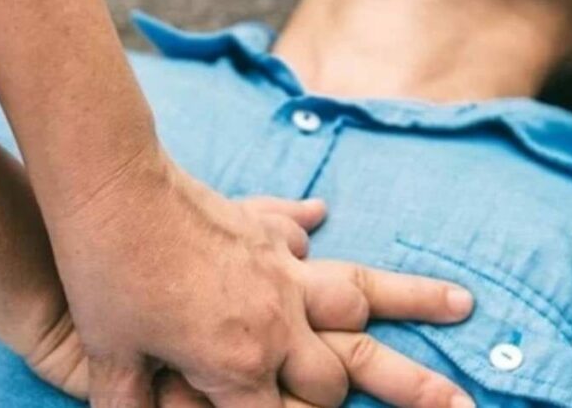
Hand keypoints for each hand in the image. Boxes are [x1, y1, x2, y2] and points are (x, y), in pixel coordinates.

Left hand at [37, 152, 474, 406]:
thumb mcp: (111, 357)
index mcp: (238, 363)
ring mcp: (278, 270)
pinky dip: (312, 236)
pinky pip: (304, 238)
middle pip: (337, 378)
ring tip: (464, 303)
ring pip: (360, 298)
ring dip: (414, 302)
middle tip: (457, 403)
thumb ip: (128, 403)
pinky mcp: (266, 229)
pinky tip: (322, 220)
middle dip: (393, 392)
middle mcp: (275, 321)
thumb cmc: (107, 275)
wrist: (112, 185)